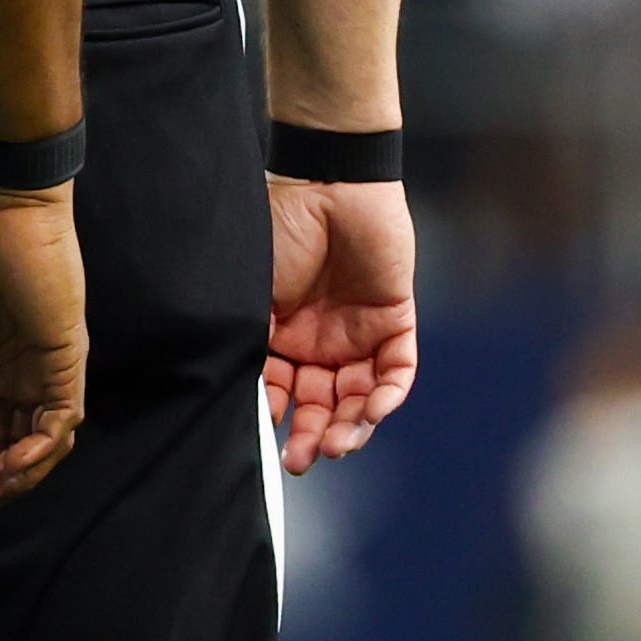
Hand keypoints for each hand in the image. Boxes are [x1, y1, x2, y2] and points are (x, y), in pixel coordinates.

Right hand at [266, 174, 415, 473]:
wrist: (326, 181)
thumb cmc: (279, 229)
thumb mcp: (253, 291)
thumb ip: (253, 341)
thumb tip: (243, 395)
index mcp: (281, 335)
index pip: (281, 391)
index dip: (276, 417)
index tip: (266, 435)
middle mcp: (319, 342)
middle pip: (320, 404)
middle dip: (313, 436)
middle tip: (302, 459)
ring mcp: (358, 334)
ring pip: (359, 398)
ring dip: (349, 426)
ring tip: (337, 445)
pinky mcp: (395, 321)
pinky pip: (397, 371)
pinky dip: (386, 395)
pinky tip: (370, 410)